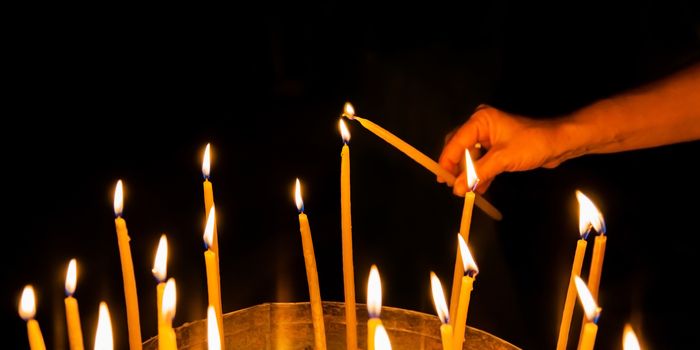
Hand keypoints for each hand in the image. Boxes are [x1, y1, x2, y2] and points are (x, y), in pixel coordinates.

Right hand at [439, 106, 568, 194]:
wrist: (560, 144)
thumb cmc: (533, 144)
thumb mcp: (502, 159)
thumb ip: (477, 173)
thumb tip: (457, 188)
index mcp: (480, 120)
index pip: (456, 141)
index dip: (447, 161)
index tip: (441, 179)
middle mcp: (481, 126)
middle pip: (459, 148)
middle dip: (457, 168)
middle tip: (452, 185)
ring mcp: (489, 137)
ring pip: (470, 157)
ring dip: (469, 174)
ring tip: (465, 191)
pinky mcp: (497, 148)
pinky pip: (481, 162)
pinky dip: (479, 175)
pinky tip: (478, 189)